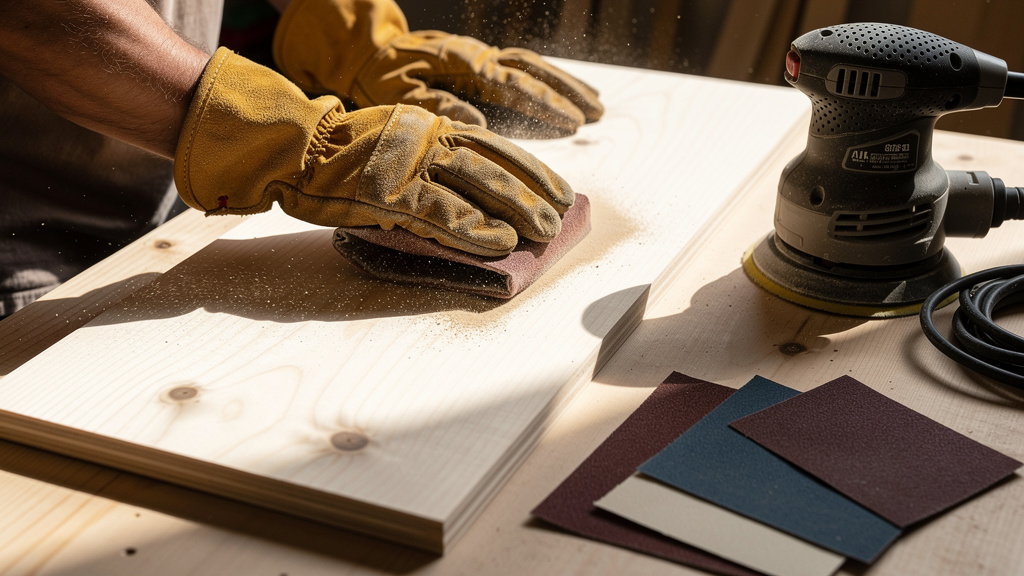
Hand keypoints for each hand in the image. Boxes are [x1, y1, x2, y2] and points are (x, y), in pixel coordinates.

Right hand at [175, 48, 573, 255]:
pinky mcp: (392, 192)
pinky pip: (442, 213)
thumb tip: (472, 191)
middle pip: (495, 163)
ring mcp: (411, 164)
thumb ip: (432, 159)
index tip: (558, 186)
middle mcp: (428, 138)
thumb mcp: (396, 142)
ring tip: (545, 231)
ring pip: (480, 184)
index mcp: (430, 126)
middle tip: (561, 212)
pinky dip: (474, 229)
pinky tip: (500, 243)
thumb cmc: (342, 154)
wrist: (296, 148)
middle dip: (534, 190)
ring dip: (517, 208)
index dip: (530, 168)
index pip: (493, 145)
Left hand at [272, 0, 602, 134]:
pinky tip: (565, 95)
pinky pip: (522, 68)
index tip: (574, 122)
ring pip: (533, 66)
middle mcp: (478, 55)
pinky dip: (548, 81)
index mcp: (463, 63)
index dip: (545, 103)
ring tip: (597, 106)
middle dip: (568, 92)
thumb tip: (478, 122)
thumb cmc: (379, 77)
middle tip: (598, 114)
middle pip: (533, 69)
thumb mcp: (399, 94)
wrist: (365, 51)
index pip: (514, 83)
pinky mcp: (479, 62)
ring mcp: (481, 56)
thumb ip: (437, 106)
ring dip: (566, 85)